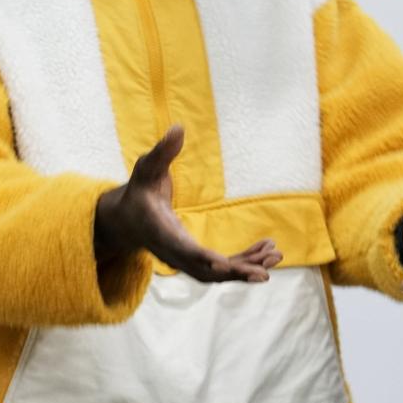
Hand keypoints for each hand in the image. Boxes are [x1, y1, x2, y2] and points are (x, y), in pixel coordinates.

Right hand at [95, 125, 282, 282]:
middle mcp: (174, 252)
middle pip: (205, 271)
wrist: (127, 219)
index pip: (182, 249)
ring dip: (246, 268)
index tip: (223, 266)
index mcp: (161, 231)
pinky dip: (244, 262)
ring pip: (218, 274)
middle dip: (234, 272)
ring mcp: (185, 260)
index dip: (202, 258)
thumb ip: (162, 152)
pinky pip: (222, 268)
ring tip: (275, 256)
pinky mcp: (196, 260)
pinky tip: (266, 252)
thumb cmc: (140, 191)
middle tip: (263, 273)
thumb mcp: (147, 168)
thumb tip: (178, 128)